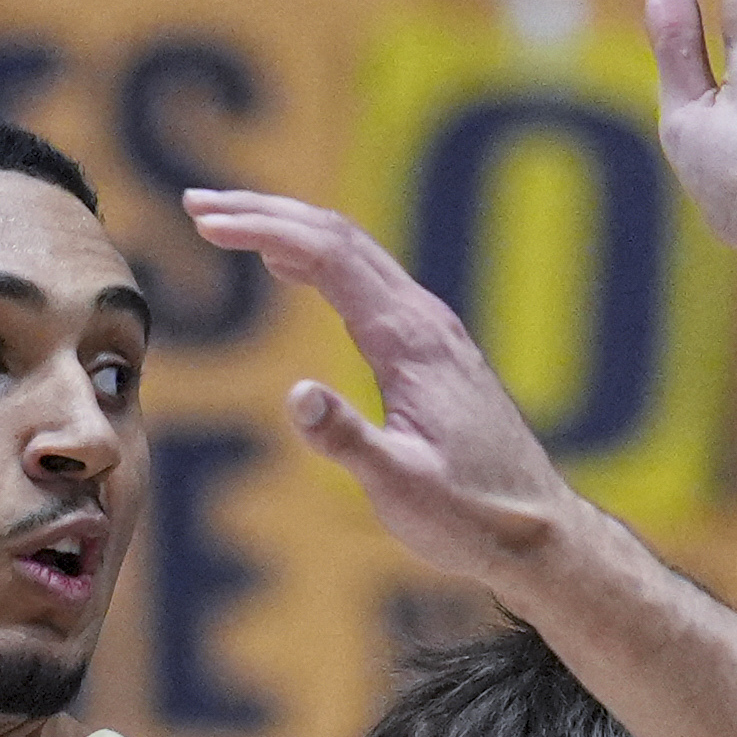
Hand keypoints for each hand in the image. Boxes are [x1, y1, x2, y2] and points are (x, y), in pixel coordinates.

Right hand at [181, 187, 591, 591]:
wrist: (539, 530)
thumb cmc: (472, 515)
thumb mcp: (401, 488)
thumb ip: (348, 440)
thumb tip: (297, 396)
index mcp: (410, 341)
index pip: (328, 255)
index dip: (262, 229)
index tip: (205, 224)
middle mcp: (424, 319)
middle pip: (338, 235)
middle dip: (266, 212)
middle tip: (198, 206)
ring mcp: (432, 329)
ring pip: (355, 252)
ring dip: (290, 230)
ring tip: (227, 225)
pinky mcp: (433, 348)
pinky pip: (369, 280)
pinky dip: (319, 259)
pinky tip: (290, 267)